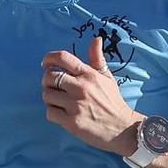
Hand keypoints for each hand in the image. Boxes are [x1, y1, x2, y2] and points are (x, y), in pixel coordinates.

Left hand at [42, 37, 142, 152]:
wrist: (122, 128)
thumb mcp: (107, 77)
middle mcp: (81, 87)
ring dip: (49, 98)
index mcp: (89, 74)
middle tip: (53, 86)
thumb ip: (97, 58)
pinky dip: (52, 113)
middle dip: (47, 81)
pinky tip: (61, 113)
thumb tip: (96, 39)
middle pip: (49, 76)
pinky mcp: (72, 122)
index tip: (46, 64)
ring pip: (47, 95)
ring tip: (58, 101)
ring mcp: (75, 105)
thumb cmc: (113, 101)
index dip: (49, 58)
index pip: (62, 58)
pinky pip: (50, 113)